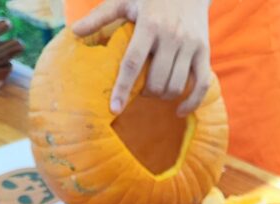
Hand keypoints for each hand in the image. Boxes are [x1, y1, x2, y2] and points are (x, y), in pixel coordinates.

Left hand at [73, 0, 210, 115]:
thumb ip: (100, 16)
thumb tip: (74, 32)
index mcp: (149, 24)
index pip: (133, 63)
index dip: (123, 88)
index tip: (114, 108)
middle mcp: (172, 35)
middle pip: (156, 81)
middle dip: (145, 93)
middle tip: (140, 89)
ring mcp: (190, 44)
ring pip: (175, 86)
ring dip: (162, 96)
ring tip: (155, 90)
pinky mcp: (204, 51)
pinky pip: (201, 85)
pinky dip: (191, 102)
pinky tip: (180, 110)